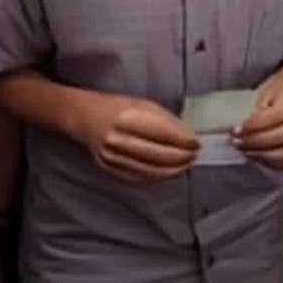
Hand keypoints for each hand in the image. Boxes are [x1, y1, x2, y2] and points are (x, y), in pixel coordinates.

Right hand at [78, 94, 201, 180]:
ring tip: (186, 165)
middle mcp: (116, 140)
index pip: (161, 133)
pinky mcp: (110, 169)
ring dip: (173, 170)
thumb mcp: (143, 104)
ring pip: (150, 171)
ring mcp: (112, 158)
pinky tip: (169, 172)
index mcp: (125, 118)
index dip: (183, 141)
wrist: (85, 118)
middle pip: (157, 156)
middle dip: (181, 158)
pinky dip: (158, 176)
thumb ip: (166, 121)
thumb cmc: (117, 108)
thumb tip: (189, 138)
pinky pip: (139, 178)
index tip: (197, 143)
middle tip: (195, 155)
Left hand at [237, 72, 282, 170]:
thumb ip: (254, 113)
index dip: (252, 126)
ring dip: (263, 156)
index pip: (274, 117)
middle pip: (281, 137)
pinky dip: (270, 162)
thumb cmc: (277, 93)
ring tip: (244, 150)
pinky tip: (255, 155)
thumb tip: (240, 131)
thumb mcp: (263, 94)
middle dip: (255, 142)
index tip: (235, 130)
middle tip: (236, 141)